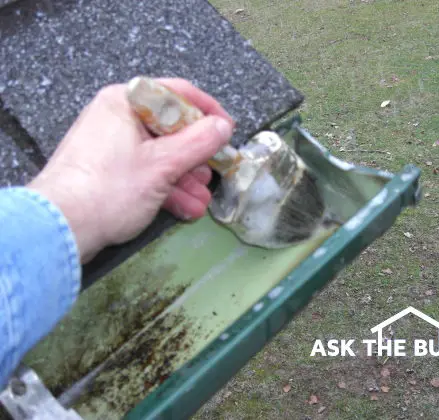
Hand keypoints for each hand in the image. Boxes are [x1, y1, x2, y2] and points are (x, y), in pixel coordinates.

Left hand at [28, 78, 233, 262]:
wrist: (59, 229)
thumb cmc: (111, 189)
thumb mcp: (163, 164)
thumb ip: (199, 142)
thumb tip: (223, 126)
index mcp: (126, 102)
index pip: (177, 93)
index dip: (208, 111)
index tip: (229, 130)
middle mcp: (117, 117)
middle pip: (170, 127)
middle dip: (196, 156)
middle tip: (213, 173)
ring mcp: (111, 145)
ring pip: (160, 154)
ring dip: (185, 178)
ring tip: (202, 201)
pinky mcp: (108, 171)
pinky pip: (145, 171)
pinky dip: (166, 188)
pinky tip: (186, 209)